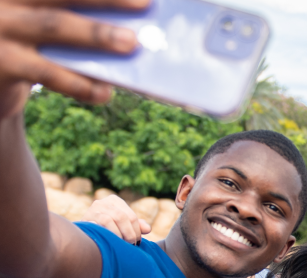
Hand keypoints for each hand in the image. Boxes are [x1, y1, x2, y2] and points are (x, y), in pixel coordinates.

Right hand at [0, 0, 148, 118]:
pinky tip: (104, 92)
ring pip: (54, 26)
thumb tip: (131, 30)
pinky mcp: (2, 63)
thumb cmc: (31, 45)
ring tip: (131, 44)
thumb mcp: (45, 25)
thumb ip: (77, 19)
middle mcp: (8, 0)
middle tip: (144, 4)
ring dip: (96, 35)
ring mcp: (2, 28)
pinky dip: (79, 84)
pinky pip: (46, 72)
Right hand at [83, 195, 150, 243]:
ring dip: (118, 234)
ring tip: (121, 243)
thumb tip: (148, 229)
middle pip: (122, 217)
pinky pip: (99, 224)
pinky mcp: (85, 218)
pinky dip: (107, 233)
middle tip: (130, 244)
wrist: (82, 236)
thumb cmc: (107, 230)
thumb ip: (136, 226)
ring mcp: (92, 209)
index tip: (137, 242)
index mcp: (114, 201)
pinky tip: (109, 241)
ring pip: (110, 219)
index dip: (137, 231)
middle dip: (129, 233)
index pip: (132, 216)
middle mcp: (103, 202)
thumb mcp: (123, 226)